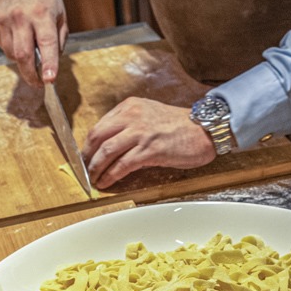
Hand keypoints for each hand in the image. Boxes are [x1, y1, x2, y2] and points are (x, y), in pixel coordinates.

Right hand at [0, 0, 67, 85]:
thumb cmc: (45, 0)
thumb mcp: (60, 17)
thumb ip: (58, 41)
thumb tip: (51, 65)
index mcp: (41, 13)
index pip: (46, 43)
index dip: (48, 64)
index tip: (50, 80)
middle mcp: (21, 16)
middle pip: (23, 54)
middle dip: (31, 74)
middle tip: (39, 83)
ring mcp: (4, 19)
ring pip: (12, 54)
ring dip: (23, 62)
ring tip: (33, 57)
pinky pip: (4, 46)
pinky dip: (14, 52)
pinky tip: (21, 43)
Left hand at [83, 97, 215, 187]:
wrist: (205, 129)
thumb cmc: (182, 125)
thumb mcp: (151, 115)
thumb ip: (131, 125)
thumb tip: (113, 145)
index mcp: (130, 107)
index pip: (99, 126)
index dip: (88, 145)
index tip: (86, 156)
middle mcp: (132, 117)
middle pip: (96, 138)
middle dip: (87, 158)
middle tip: (85, 171)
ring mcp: (140, 133)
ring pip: (106, 152)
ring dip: (95, 169)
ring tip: (94, 180)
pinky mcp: (150, 150)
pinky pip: (122, 165)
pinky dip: (110, 176)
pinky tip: (107, 182)